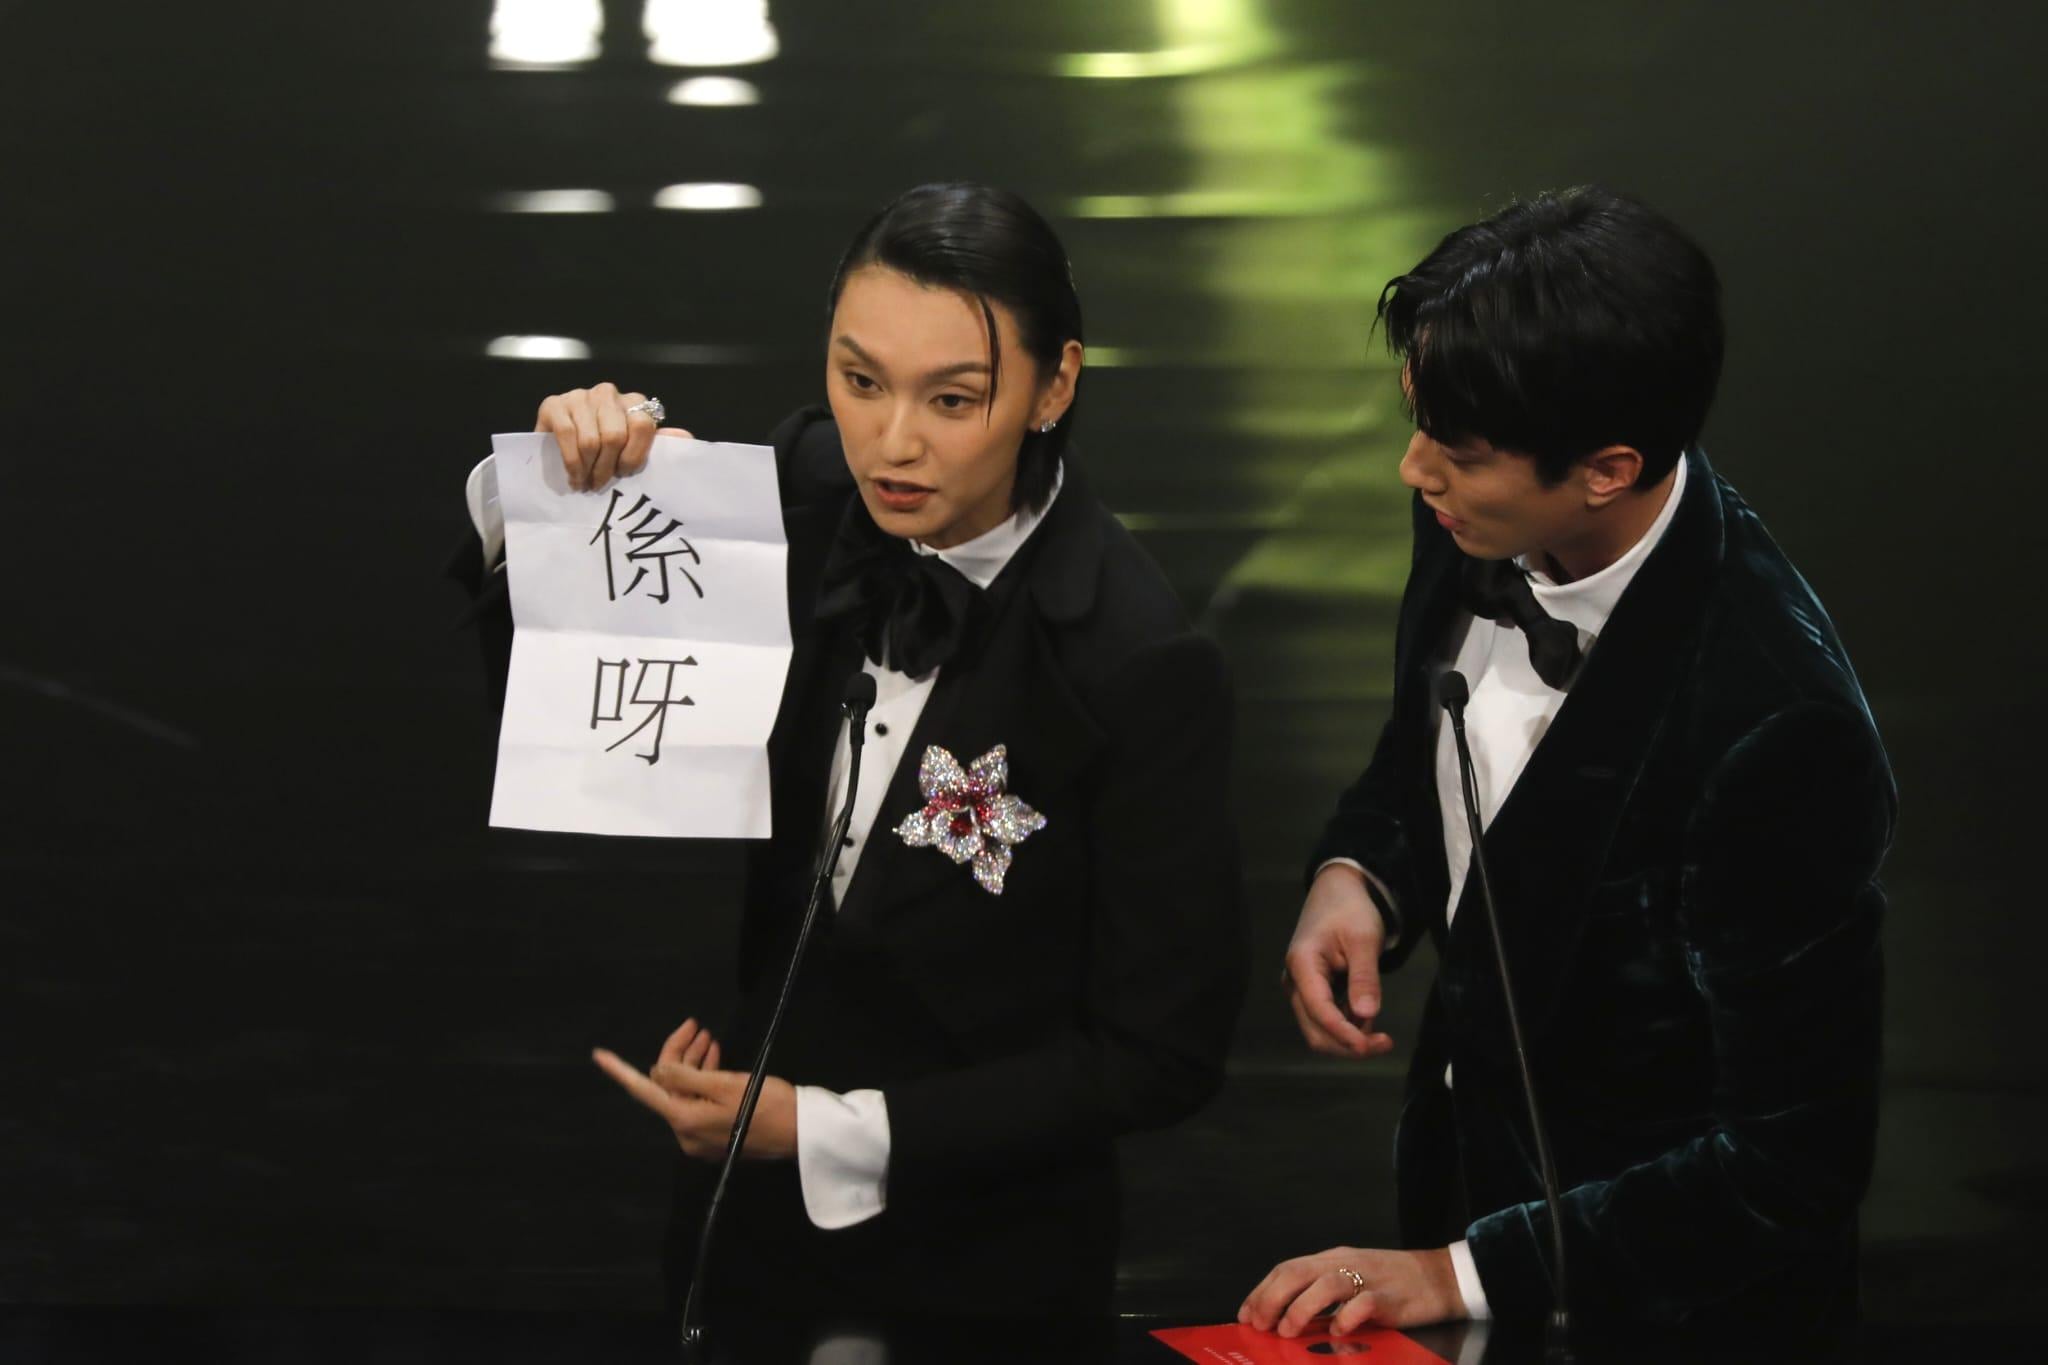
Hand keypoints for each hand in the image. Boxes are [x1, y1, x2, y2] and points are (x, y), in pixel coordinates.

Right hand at [533, 382, 692, 491]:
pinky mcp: (554, 404)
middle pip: (615, 436)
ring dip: (588, 469)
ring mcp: (580, 396)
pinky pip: (567, 435)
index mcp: (633, 402)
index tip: (625, 474)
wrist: (559, 441)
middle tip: (601, 485)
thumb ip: (660, 443)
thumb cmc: (604, 449)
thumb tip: (685, 437)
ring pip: (591, 439)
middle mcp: (608, 393)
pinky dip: (571, 462)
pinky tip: (574, 476)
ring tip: (586, 483)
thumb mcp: (634, 446)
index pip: (643, 426)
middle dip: (608, 468)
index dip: (634, 456)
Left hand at [591, 1018, 797, 1160]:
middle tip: (696, 1026)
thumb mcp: (726, 1084)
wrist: (805, 1133)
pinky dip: (704, 1080)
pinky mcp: (718, 1135)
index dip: (620, 1070)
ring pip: (686, 1094)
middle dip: (679, 1054)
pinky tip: (714, 1058)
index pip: (644, 1089)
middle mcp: (687, 1134)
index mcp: (684, 1120)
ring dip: (694, 1064)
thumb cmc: (769, 1105)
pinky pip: (700, 1103)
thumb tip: (656, 1073)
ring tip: (708, 1037)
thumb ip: (686, 1077)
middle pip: (669, 1088)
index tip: (598, 1054)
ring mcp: (702, 1138)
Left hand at [1239, 1246, 1463, 1336]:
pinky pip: (1363, 1303)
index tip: (1246, 1313)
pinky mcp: (1389, 1297)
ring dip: (1301, 1307)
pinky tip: (1336, 1331)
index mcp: (1332, 1258)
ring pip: (1325, 1284)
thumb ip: (1322, 1293)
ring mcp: (1367, 1278)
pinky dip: (1345, 1317)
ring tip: (1287, 1330)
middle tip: (1261, 1324)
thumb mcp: (1351, 1280)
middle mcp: (1345, 1263)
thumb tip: (1285, 1318)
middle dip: (1272, 1298)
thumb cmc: (1392, 1283)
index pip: (1288, 1267)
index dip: (1262, 1290)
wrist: (1439, 1277)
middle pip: (1298, 1272)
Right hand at [1283, 864, 1394, 1057]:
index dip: (1343, 1034)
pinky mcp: (1311, 992)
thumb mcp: (1364, 939)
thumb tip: (1367, 1015)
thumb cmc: (1351, 910)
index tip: (1369, 1047)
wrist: (1338, 892)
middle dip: (1348, 1044)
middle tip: (1385, 1043)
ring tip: (1380, 1030)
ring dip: (1349, 1038)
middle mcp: (1294, 982)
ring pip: (1319, 1030)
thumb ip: (1364, 978)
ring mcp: (1301, 989)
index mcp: (1303, 965)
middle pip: (1315, 1031)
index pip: (1320, 1011)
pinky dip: (1348, 1026)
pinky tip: (1366, 1015)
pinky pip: (1326, 1020)